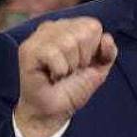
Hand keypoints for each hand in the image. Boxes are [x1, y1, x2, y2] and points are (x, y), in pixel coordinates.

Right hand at [14, 18, 117, 136]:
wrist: (55, 111)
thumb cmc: (74, 87)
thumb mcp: (99, 69)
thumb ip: (109, 52)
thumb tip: (106, 37)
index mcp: (70, 27)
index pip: (93, 26)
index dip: (94, 49)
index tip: (84, 64)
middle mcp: (53, 27)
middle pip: (83, 32)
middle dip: (83, 58)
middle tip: (71, 70)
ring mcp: (39, 36)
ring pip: (69, 42)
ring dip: (70, 66)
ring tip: (61, 73)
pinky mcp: (28, 49)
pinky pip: (54, 53)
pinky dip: (59, 70)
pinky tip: (51, 75)